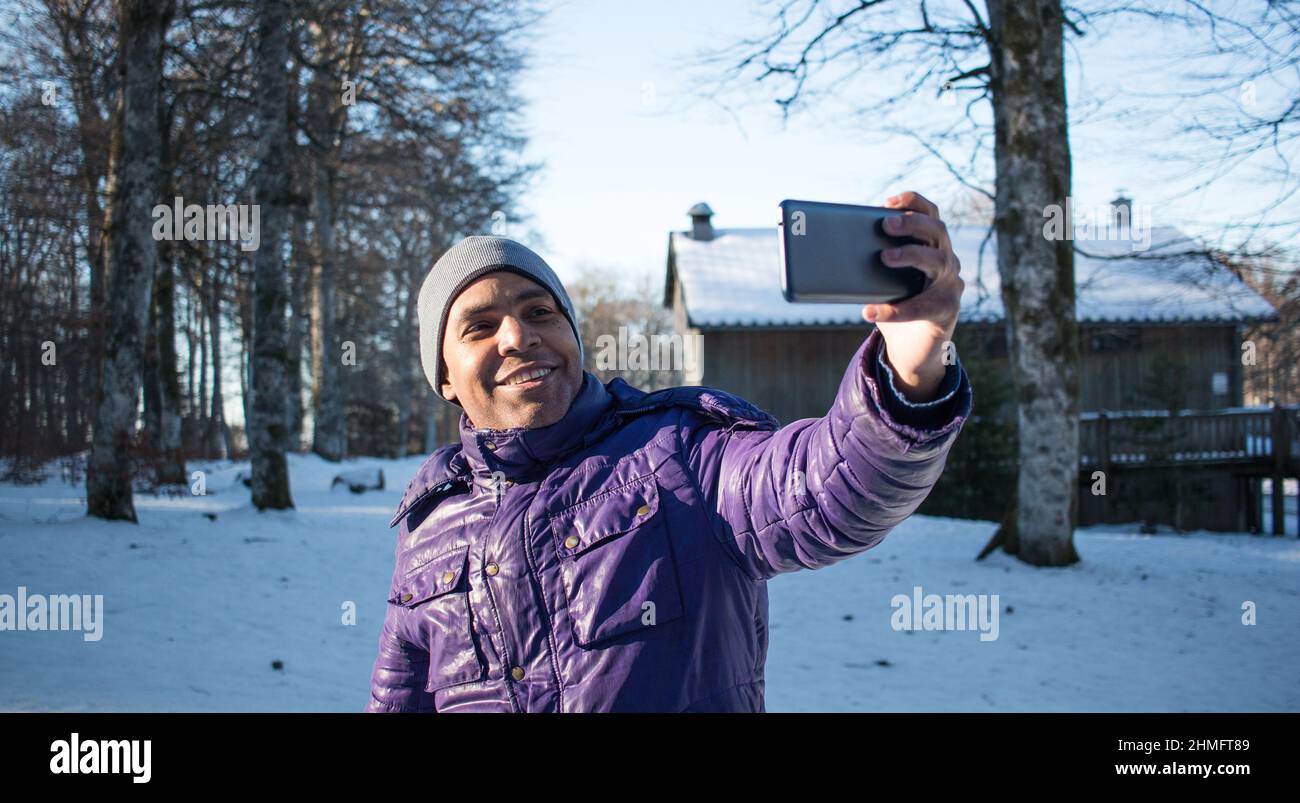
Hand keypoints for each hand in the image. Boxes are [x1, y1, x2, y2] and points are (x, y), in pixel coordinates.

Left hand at [863, 191, 963, 402]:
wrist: (912, 349)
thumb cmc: (895, 305)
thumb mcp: (882, 279)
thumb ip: (871, 261)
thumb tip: (834, 248)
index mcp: (932, 245)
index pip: (930, 213)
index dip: (913, 202)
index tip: (888, 201)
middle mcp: (947, 260)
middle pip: (937, 230)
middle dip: (911, 223)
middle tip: (885, 225)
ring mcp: (951, 284)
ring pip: (937, 260)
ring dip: (910, 254)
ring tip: (884, 257)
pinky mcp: (947, 311)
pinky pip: (923, 306)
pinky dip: (895, 310)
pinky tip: (870, 311)